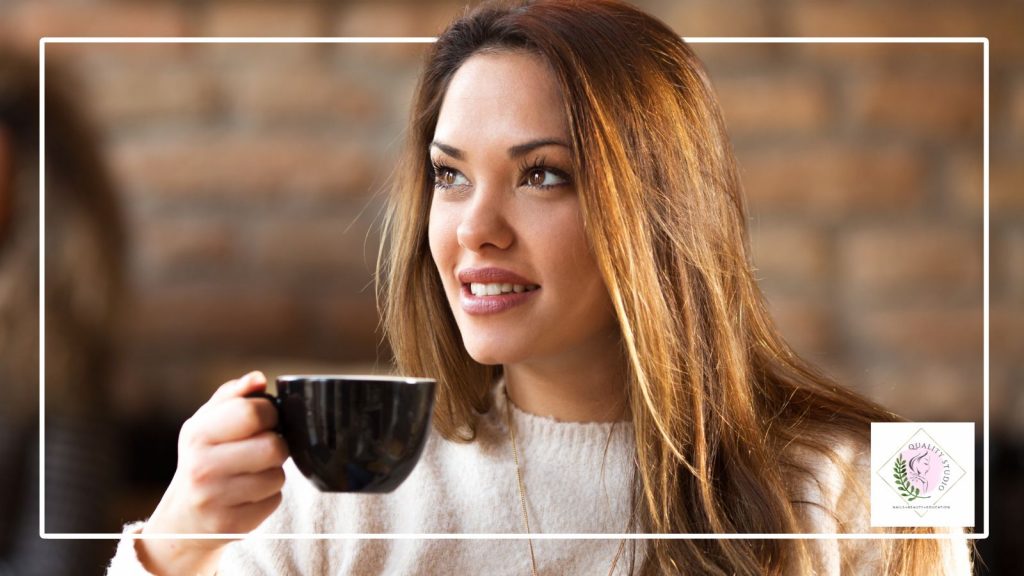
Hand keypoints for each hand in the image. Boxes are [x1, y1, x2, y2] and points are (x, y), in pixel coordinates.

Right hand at [137, 371, 287, 574]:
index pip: (253, 412)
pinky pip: (275, 501)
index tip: (265, 420)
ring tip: (251, 472)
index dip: (270, 413)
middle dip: (276, 445)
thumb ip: (233, 395)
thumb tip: (258, 378)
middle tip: (261, 448)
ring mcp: (216, 500)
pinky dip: (268, 496)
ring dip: (272, 472)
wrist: (182, 519)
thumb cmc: (203, 459)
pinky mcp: (232, 526)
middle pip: (273, 446)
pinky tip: (247, 494)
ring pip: (278, 476)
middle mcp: (202, 468)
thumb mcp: (207, 423)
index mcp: (197, 434)